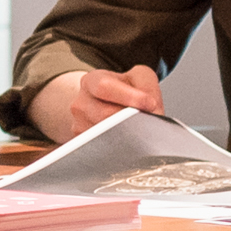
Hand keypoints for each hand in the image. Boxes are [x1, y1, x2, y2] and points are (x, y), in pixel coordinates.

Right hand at [27, 65, 166, 141]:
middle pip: (104, 116)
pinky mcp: (81, 147)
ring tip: (141, 136)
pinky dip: (119, 151)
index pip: (103, 86)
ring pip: (103, 137)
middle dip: (130, 122)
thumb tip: (152, 109)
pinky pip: (101, 151)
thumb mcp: (140, 78)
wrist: (105, 109)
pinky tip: (129, 148)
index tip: (150, 104)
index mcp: (92, 81)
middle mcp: (79, 103)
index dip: (128, 96)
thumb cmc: (125, 91)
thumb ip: (148, 86)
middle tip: (151, 126)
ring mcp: (78, 127)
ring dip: (127, 138)